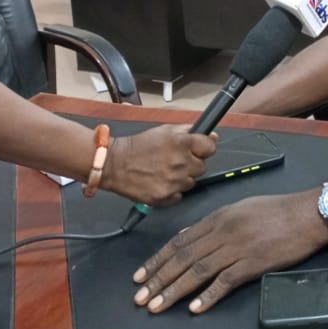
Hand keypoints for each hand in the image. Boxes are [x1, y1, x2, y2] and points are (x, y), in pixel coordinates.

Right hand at [100, 125, 216, 205]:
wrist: (115, 163)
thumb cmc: (140, 145)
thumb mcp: (166, 130)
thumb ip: (191, 132)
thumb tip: (212, 136)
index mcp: (183, 143)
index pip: (211, 147)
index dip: (204, 148)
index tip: (198, 149)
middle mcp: (182, 163)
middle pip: (202, 167)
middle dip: (192, 163)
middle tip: (176, 160)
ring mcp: (174, 182)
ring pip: (191, 182)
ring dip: (182, 177)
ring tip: (165, 171)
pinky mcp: (165, 197)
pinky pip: (179, 196)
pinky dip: (172, 191)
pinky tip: (161, 182)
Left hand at [133, 191, 327, 313]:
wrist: (307, 214)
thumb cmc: (278, 210)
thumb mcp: (241, 208)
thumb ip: (215, 223)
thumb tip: (190, 236)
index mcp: (219, 217)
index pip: (180, 241)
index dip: (157, 259)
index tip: (140, 275)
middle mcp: (223, 231)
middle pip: (183, 257)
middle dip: (158, 278)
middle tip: (140, 296)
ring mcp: (238, 247)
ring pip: (198, 270)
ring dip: (174, 290)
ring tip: (157, 305)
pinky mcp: (253, 262)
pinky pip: (225, 281)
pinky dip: (208, 295)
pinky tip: (195, 307)